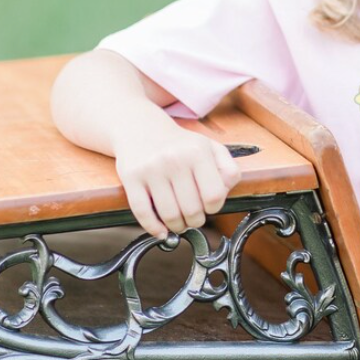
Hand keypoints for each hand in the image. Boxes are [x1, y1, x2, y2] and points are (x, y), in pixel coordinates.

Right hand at [112, 115, 242, 237]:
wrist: (141, 128)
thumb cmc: (181, 145)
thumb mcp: (211, 148)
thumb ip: (228, 170)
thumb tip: (224, 193)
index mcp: (197, 152)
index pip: (214, 195)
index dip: (215, 207)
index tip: (209, 205)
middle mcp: (174, 159)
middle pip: (192, 210)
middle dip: (195, 220)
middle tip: (193, 217)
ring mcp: (151, 169)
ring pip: (169, 215)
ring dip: (177, 226)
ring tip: (179, 221)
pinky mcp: (131, 178)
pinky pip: (142, 212)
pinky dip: (153, 228)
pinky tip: (160, 230)